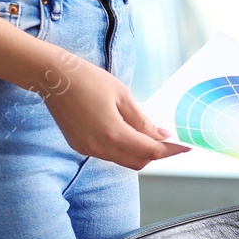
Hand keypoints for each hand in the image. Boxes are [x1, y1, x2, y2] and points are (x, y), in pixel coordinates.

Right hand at [38, 56, 188, 170]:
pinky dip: (122, 148)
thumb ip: (143, 121)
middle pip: (137, 161)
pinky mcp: (79, 145)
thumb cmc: (89, 80)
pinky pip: (108, 153)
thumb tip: (162, 136)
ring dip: (139, 151)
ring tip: (150, 134)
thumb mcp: (123, 96)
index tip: (184, 146)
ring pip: (122, 159)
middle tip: (169, 140)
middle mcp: (99, 147)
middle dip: (156, 154)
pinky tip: (128, 132)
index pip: (150, 151)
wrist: (53, 76)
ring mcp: (87, 149)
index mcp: (112, 134)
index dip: (169, 150)